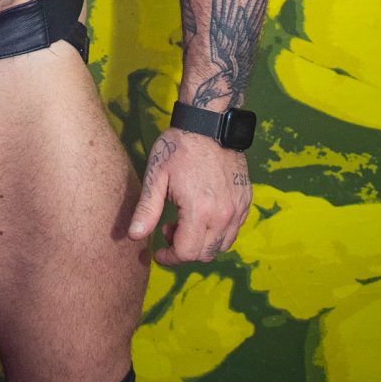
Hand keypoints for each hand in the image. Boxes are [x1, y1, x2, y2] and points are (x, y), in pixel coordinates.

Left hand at [127, 128, 251, 265]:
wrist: (210, 123)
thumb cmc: (179, 147)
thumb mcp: (156, 176)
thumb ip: (147, 210)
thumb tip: (134, 236)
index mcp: (200, 210)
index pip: (187, 253)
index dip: (169, 258)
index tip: (158, 252)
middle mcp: (224, 214)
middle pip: (205, 254)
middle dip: (184, 251)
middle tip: (168, 230)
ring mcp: (238, 208)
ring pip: (222, 245)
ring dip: (201, 242)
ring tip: (184, 221)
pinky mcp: (246, 201)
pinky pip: (233, 229)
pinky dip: (217, 231)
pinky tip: (202, 213)